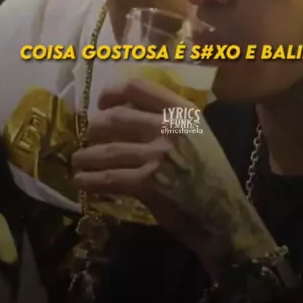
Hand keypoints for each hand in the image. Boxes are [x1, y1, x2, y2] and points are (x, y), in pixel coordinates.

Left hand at [72, 80, 275, 276]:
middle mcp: (170, 128)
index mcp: (183, 112)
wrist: (224, 214)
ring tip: (78, 160)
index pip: (139, 88)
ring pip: (108, 150)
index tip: (102, 102)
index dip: (114, 92)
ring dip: (86, 155)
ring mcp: (158, 156)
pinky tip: (81, 180)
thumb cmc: (211, 175)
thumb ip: (171, 120)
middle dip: (95, 127)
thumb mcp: (199, 135)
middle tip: (88, 135)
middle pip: (117, 117)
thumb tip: (131, 113)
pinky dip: (90, 179)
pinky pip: (109, 178)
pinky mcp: (148, 183)